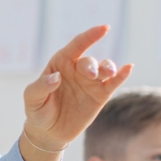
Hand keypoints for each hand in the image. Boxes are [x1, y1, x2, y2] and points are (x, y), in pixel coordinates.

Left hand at [22, 26, 132, 151]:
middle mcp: (77, 70)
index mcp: (60, 64)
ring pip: (105, 68)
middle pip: (90, 61)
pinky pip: (113, 83)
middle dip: (93, 65)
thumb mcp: (32, 99)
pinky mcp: (100, 95)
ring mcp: (90, 82)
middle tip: (91, 74)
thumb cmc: (38, 110)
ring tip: (110, 73)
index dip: (90, 36)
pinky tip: (128, 68)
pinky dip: (122, 75)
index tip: (104, 29)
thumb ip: (40, 87)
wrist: (49, 132)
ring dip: (109, 68)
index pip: (76, 46)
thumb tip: (56, 77)